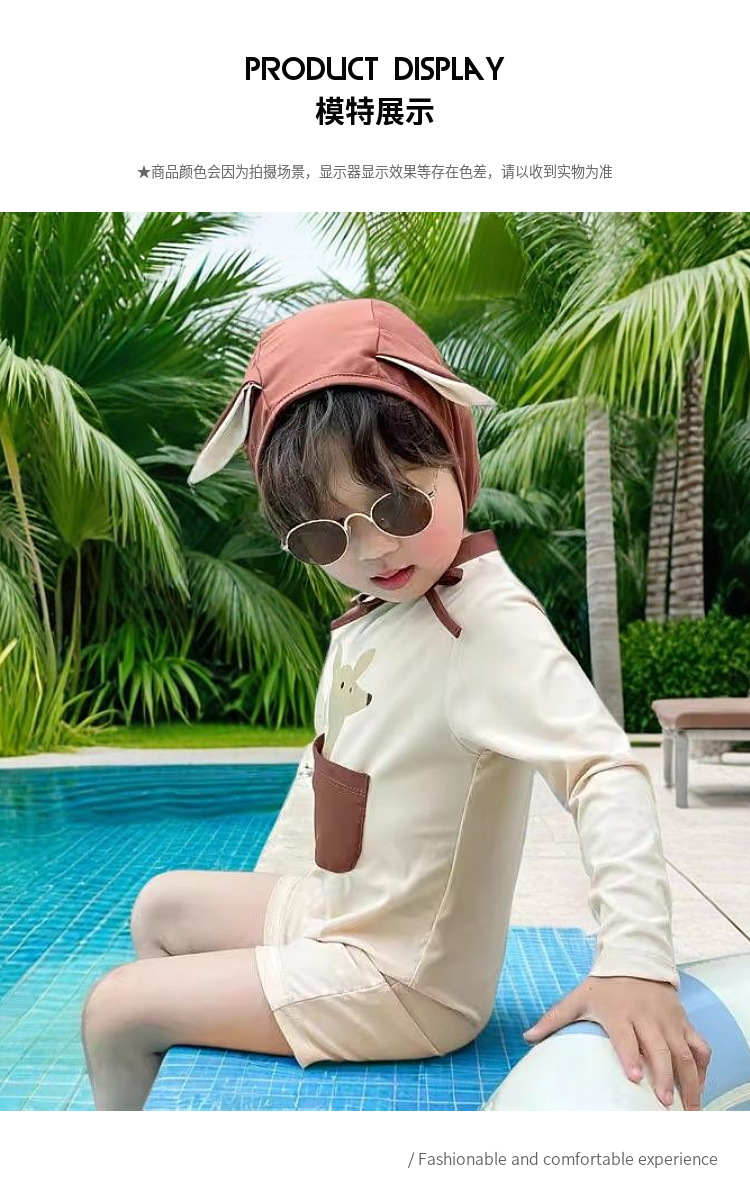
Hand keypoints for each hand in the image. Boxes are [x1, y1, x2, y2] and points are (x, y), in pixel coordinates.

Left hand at [522, 975, 711, 1110]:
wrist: (635, 960)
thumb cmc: (604, 986)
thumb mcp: (578, 998)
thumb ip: (554, 1019)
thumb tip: (527, 1037)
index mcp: (619, 1011)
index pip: (625, 1035)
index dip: (631, 1055)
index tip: (635, 1077)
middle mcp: (647, 1015)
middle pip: (659, 1047)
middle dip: (663, 1075)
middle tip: (664, 1102)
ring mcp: (668, 1019)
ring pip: (684, 1050)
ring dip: (689, 1079)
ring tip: (689, 1107)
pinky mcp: (683, 1021)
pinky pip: (699, 1044)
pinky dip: (703, 1066)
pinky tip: (699, 1086)